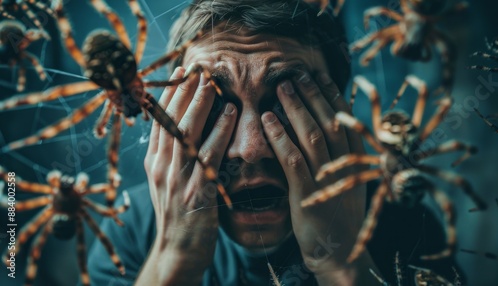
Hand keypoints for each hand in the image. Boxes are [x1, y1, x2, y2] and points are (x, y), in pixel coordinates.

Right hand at [143, 66, 236, 282]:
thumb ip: (171, 157)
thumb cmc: (177, 217)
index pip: (158, 121)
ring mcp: (177, 180)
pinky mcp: (196, 192)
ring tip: (212, 84)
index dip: (169, 94)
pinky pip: (208, 155)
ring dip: (200, 105)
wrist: (176, 253)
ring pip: (186, 133)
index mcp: (154, 163)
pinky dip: (219, 131)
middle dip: (183, 92)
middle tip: (197, 69)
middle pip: (171, 121)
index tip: (179, 71)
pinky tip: (230, 114)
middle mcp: (161, 167)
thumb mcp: (166, 184)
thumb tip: (181, 129)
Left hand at [261, 71, 373, 283]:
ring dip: (296, 109)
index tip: (322, 77)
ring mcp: (328, 180)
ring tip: (283, 88)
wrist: (338, 254)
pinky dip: (280, 137)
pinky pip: (293, 160)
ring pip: (313, 136)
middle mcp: (347, 167)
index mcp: (358, 162)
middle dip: (314, 96)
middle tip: (298, 75)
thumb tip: (330, 127)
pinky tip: (268, 120)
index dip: (334, 97)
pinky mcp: (308, 195)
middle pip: (331, 122)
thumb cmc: (338, 216)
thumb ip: (341, 157)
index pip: (347, 122)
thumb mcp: (348, 183)